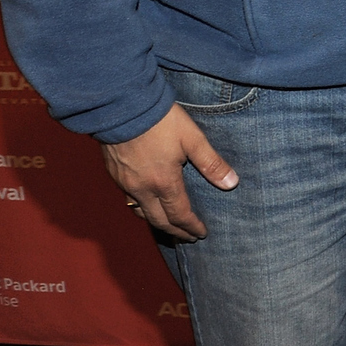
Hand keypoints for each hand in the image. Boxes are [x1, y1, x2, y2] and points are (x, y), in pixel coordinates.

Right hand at [101, 103, 237, 241]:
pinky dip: (140, 208)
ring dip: (156, 222)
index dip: (191, 226)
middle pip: (158, 220)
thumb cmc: (161, 121)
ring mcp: (125, 183)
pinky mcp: (114, 174)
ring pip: (140, 212)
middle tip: (187, 238)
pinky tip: (146, 203)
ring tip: (168, 225)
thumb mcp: (192, 138)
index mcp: (163, 183)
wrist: (123, 107)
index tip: (201, 234)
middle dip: (175, 231)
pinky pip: (128, 200)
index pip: (179, 215)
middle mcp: (141, 189)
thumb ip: (211, 162)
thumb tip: (231, 183)